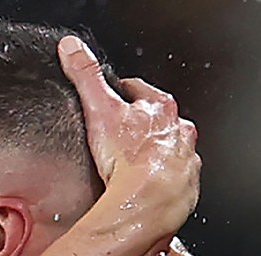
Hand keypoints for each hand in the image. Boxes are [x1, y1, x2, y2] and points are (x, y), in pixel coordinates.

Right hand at [58, 35, 201, 235]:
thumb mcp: (99, 108)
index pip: (140, 89)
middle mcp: (179, 131)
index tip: (115, 97)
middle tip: (122, 133)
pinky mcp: (187, 185)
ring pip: (171, 148)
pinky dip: (163, 178)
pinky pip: (176, 177)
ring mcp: (186, 158)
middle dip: (142, 124)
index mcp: (161, 107)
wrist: (148, 202)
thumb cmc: (128, 159)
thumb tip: (73, 48)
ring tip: (135, 162)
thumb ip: (85, 76)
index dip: (123, 92)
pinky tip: (146, 185)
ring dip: (156, 152)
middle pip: (159, 119)